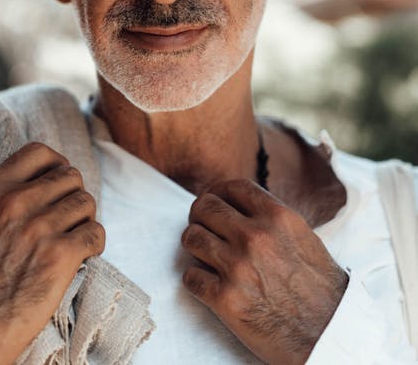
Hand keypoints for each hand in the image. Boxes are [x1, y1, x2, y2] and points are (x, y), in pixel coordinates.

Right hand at [0, 141, 104, 364]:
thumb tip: (18, 192)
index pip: (38, 153)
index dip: (55, 165)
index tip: (58, 182)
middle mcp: (15, 204)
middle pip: (69, 176)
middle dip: (73, 195)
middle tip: (69, 217)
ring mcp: (39, 229)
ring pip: (86, 202)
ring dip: (85, 220)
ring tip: (75, 237)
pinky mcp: (59, 257)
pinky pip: (95, 233)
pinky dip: (95, 244)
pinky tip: (84, 255)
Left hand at [181, 179, 347, 364]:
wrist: (330, 334)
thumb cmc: (321, 289)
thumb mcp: (302, 237)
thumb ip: (270, 219)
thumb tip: (239, 208)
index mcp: (277, 217)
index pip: (233, 187)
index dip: (218, 191)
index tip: (215, 200)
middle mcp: (255, 237)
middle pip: (205, 207)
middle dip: (199, 215)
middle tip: (202, 225)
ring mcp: (238, 266)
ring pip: (192, 238)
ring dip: (195, 245)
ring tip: (204, 253)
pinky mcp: (225, 299)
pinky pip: (190, 277)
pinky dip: (195, 279)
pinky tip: (208, 282)